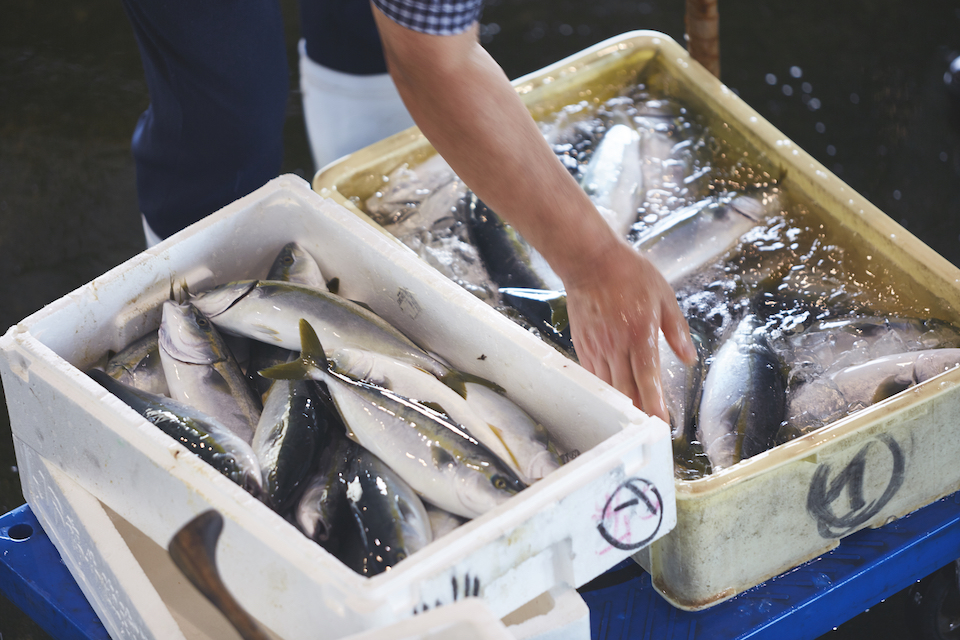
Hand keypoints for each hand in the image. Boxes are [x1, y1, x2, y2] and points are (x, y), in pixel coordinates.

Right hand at [565, 240, 695, 420]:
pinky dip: (605, 388)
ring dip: (622, 404)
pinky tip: (613, 396)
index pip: (648, 379)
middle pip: (627, 390)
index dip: (655, 405)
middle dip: (639, 413)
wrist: (589, 261)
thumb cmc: (627, 273)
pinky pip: (594, 375)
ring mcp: (597, 347)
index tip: (662, 424)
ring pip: (609, 386)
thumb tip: (690, 357)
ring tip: (633, 420)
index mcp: (640, 335)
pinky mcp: (583, 344)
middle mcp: (616, 346)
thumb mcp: (663, 296)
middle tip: (650, 431)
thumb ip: (676, 329)